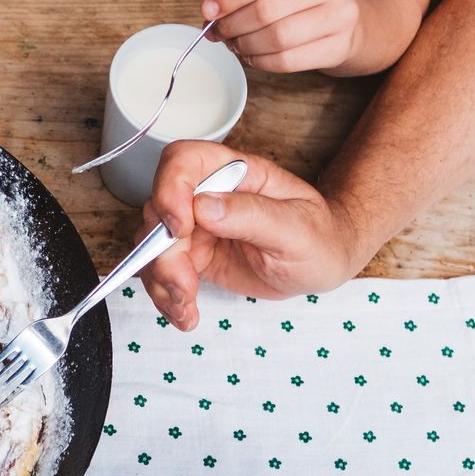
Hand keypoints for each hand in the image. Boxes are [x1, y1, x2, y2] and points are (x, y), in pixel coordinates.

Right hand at [140, 141, 359, 329]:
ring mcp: (196, 227)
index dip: (170, 189)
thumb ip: (251, 215)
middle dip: (163, 253)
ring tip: (187, 308)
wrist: (321, 264)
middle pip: (159, 211)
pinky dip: (166, 297)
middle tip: (185, 286)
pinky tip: (186, 314)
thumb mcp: (296, 227)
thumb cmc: (319, 237)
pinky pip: (162, 272)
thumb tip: (204, 207)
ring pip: (153, 246)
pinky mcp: (193, 256)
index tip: (179, 228)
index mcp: (234, 173)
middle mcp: (207, 195)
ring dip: (161, 280)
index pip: (183, 161)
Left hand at [202, 0, 360, 72]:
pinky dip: (261, 60)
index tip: (208, 9)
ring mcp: (340, 16)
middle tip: (217, 30)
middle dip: (232, 24)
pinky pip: (287, 60)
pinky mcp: (338, 46)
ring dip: (244, 44)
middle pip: (267, 10)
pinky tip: (251, 54)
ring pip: (276, 38)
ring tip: (233, 42)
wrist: (345, 15)